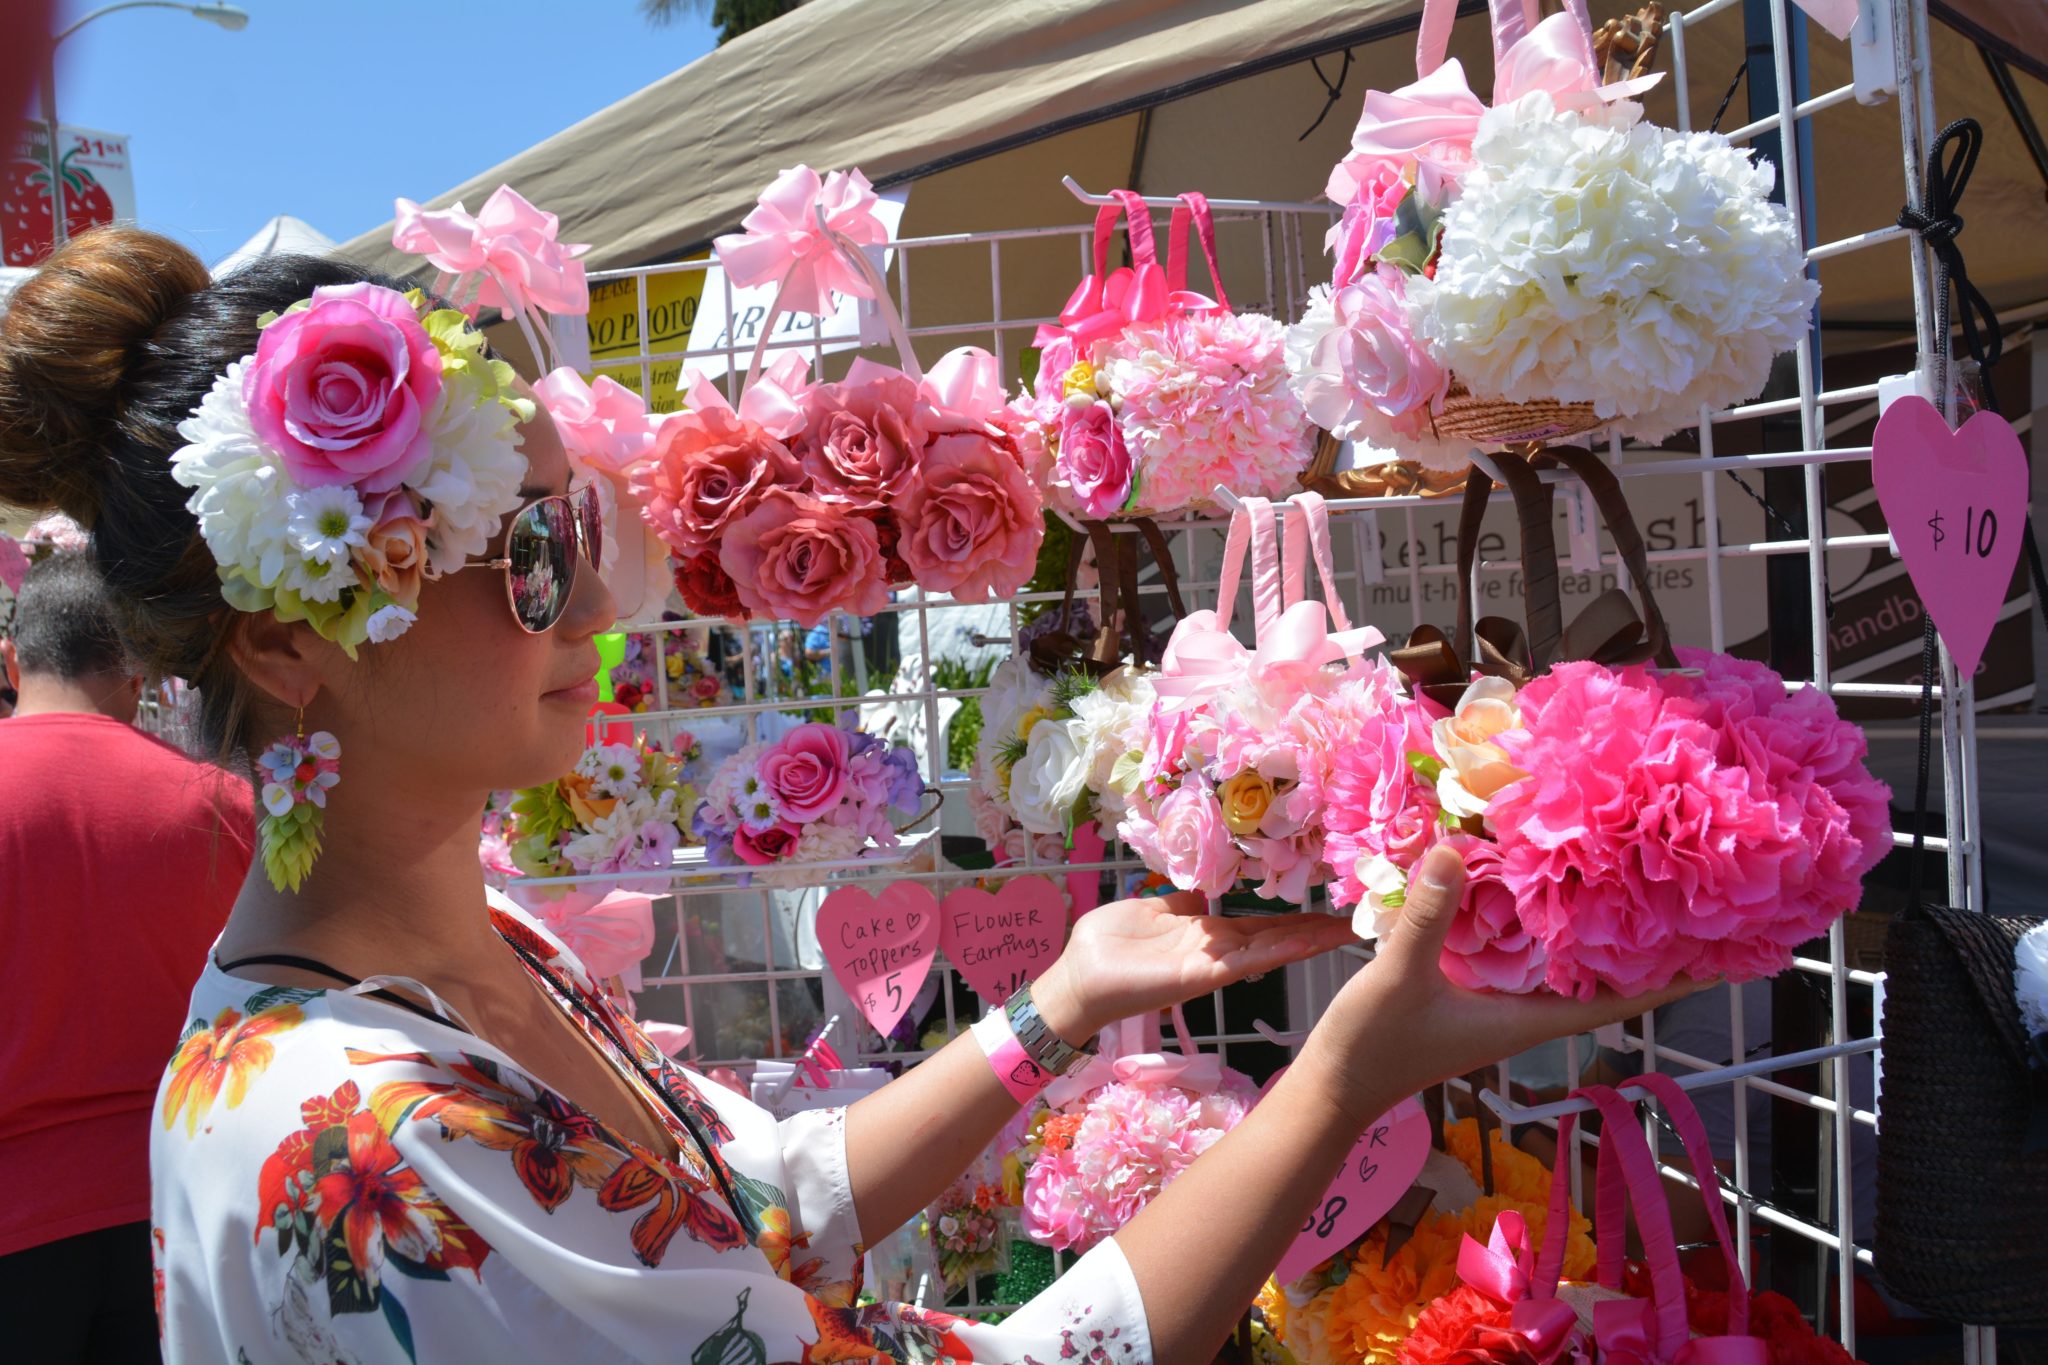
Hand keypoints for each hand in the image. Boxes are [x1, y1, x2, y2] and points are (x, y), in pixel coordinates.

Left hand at [1032, 893, 1357, 1045]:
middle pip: (1276, 938)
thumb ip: (1182, 903)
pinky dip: (1275, 952)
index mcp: (1207, 934)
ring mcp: (1212, 966)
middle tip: (1358, 922)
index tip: (1331, 907)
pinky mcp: (1200, 977)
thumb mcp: (1152, 909)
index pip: (1261, 925)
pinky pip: (1244, 961)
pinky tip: (1304, 943)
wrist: (1078, 978)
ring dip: (1306, 942)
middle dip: (1315, 932)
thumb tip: (1203, 889)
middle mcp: (1217, 951)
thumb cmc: (1108, 944)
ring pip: (1268, 951)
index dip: (1295, 919)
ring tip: (1345, 931)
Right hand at [1300, 844, 1702, 1127]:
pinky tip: (1543, 897)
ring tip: (1638, 889)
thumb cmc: (1372, 1045)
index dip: (1670, 979)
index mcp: (1525, 1019)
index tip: (1723, 956)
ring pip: (1567, 969)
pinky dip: (1547, 931)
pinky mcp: (1473, 994)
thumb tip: (1453, 848)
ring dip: (1600, 937)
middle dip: (1649, 949)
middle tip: (1693, 902)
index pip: (1617, 1000)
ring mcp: (1499, 1005)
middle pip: (1604, 982)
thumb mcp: (1399, 977)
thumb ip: (1427, 916)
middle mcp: (1524, 1013)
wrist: (1334, 1087)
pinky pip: (1527, 959)